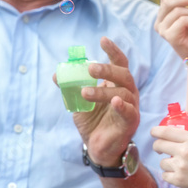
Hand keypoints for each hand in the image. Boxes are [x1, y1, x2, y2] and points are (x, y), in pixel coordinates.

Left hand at [72, 37, 139, 165]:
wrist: (97, 147)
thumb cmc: (93, 122)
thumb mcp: (78, 102)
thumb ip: (70, 88)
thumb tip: (56, 75)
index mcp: (117, 84)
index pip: (119, 63)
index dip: (113, 50)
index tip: (102, 39)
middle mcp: (127, 92)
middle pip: (123, 75)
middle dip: (107, 69)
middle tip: (90, 68)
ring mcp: (131, 107)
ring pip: (122, 92)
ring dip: (103, 91)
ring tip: (85, 92)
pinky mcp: (131, 122)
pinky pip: (129, 111)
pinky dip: (122, 105)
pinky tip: (115, 102)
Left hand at [151, 123, 187, 187]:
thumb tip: (176, 135)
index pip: (166, 132)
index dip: (156, 131)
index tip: (153, 132)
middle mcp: (184, 151)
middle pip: (159, 145)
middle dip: (157, 147)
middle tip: (159, 149)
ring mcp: (180, 167)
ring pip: (162, 162)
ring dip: (167, 164)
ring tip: (179, 167)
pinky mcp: (178, 180)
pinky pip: (164, 175)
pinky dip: (170, 175)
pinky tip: (180, 175)